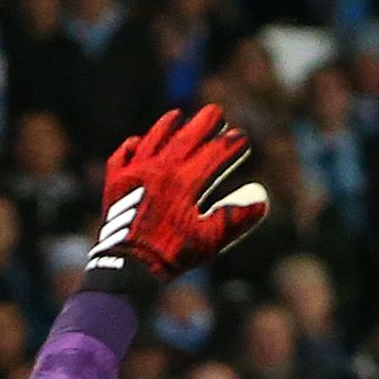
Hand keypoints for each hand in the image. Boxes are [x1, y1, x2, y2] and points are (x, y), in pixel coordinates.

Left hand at [86, 105, 268, 289]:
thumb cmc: (170, 255)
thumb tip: (262, 199)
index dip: (230, 145)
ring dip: (167, 126)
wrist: (125, 265)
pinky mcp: (115, 182)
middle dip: (204, 124)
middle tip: (216, 112)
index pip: (213, 154)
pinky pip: (123, 156)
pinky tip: (138, 142)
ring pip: (153, 140)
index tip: (242, 138)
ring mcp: (135, 173)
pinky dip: (132, 147)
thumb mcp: (208, 241)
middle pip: (185, 138)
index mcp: (185, 182)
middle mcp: (160, 169)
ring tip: (177, 115)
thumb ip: (235, 218)